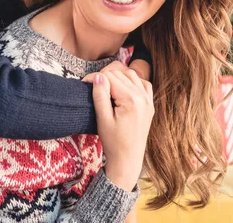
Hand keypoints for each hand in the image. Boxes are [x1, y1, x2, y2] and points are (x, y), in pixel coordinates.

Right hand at [85, 69, 153, 191]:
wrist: (128, 159)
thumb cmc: (113, 142)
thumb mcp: (102, 119)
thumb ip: (100, 95)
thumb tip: (98, 76)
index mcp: (131, 100)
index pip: (110, 77)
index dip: (94, 77)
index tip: (83, 83)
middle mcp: (142, 97)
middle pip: (120, 73)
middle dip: (104, 75)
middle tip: (91, 85)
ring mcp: (148, 100)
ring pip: (131, 74)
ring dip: (117, 75)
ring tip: (104, 85)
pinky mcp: (149, 104)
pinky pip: (143, 83)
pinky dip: (132, 80)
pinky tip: (122, 87)